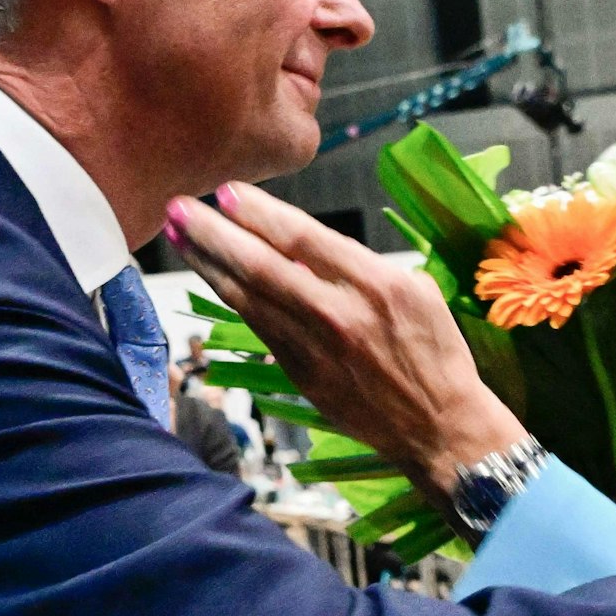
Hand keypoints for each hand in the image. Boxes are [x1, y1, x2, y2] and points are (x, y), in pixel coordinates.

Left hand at [165, 183, 525, 505]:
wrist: (439, 423)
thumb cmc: (434, 351)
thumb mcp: (416, 291)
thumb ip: (361, 265)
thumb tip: (307, 246)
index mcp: (378, 283)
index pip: (306, 239)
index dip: (260, 214)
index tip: (226, 192)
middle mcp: (343, 314)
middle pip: (265, 267)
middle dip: (216, 234)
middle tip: (179, 207)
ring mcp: (318, 348)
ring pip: (250, 298)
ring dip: (208, 264)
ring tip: (177, 235)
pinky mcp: (303, 375)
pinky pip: (258, 328)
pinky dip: (230, 298)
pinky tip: (209, 276)